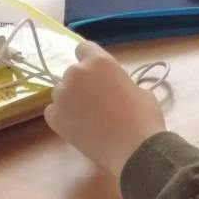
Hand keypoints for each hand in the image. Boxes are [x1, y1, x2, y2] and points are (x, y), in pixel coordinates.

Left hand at [44, 40, 165, 177]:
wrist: (134, 150)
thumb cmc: (144, 117)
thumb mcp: (139, 89)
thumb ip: (119, 81)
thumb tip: (112, 87)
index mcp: (99, 62)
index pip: (84, 48)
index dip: (91, 60)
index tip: (97, 73)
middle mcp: (76, 73)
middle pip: (73, 72)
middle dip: (83, 83)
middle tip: (98, 101)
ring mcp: (62, 96)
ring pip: (62, 92)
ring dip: (72, 99)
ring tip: (88, 117)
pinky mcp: (54, 117)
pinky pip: (54, 110)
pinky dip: (63, 116)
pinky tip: (79, 126)